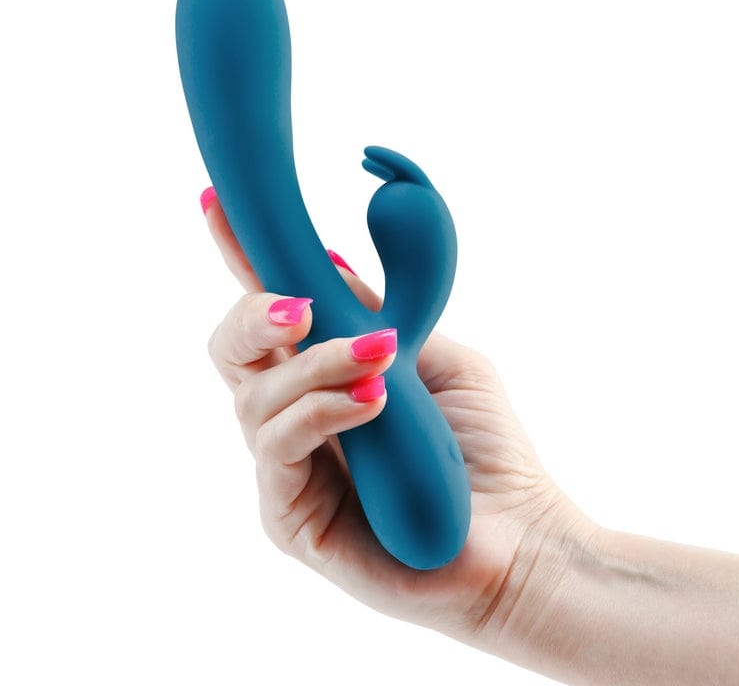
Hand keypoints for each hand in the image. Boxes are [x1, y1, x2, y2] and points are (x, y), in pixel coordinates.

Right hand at [201, 188, 591, 649]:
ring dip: (316, 364)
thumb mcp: (433, 356)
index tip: (217, 202)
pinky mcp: (291, 518)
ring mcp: (287, 470)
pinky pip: (280, 450)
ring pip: (257, 398)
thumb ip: (373, 315)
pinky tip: (372, 401)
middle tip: (301, 305)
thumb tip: (326, 262)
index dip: (238, 258)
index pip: (268, 314)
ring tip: (379, 358)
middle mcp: (293, 418)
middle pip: (230, 351)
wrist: (521, 536)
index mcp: (322, 377)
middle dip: (254, 314)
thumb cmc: (482, 447)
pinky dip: (321, 412)